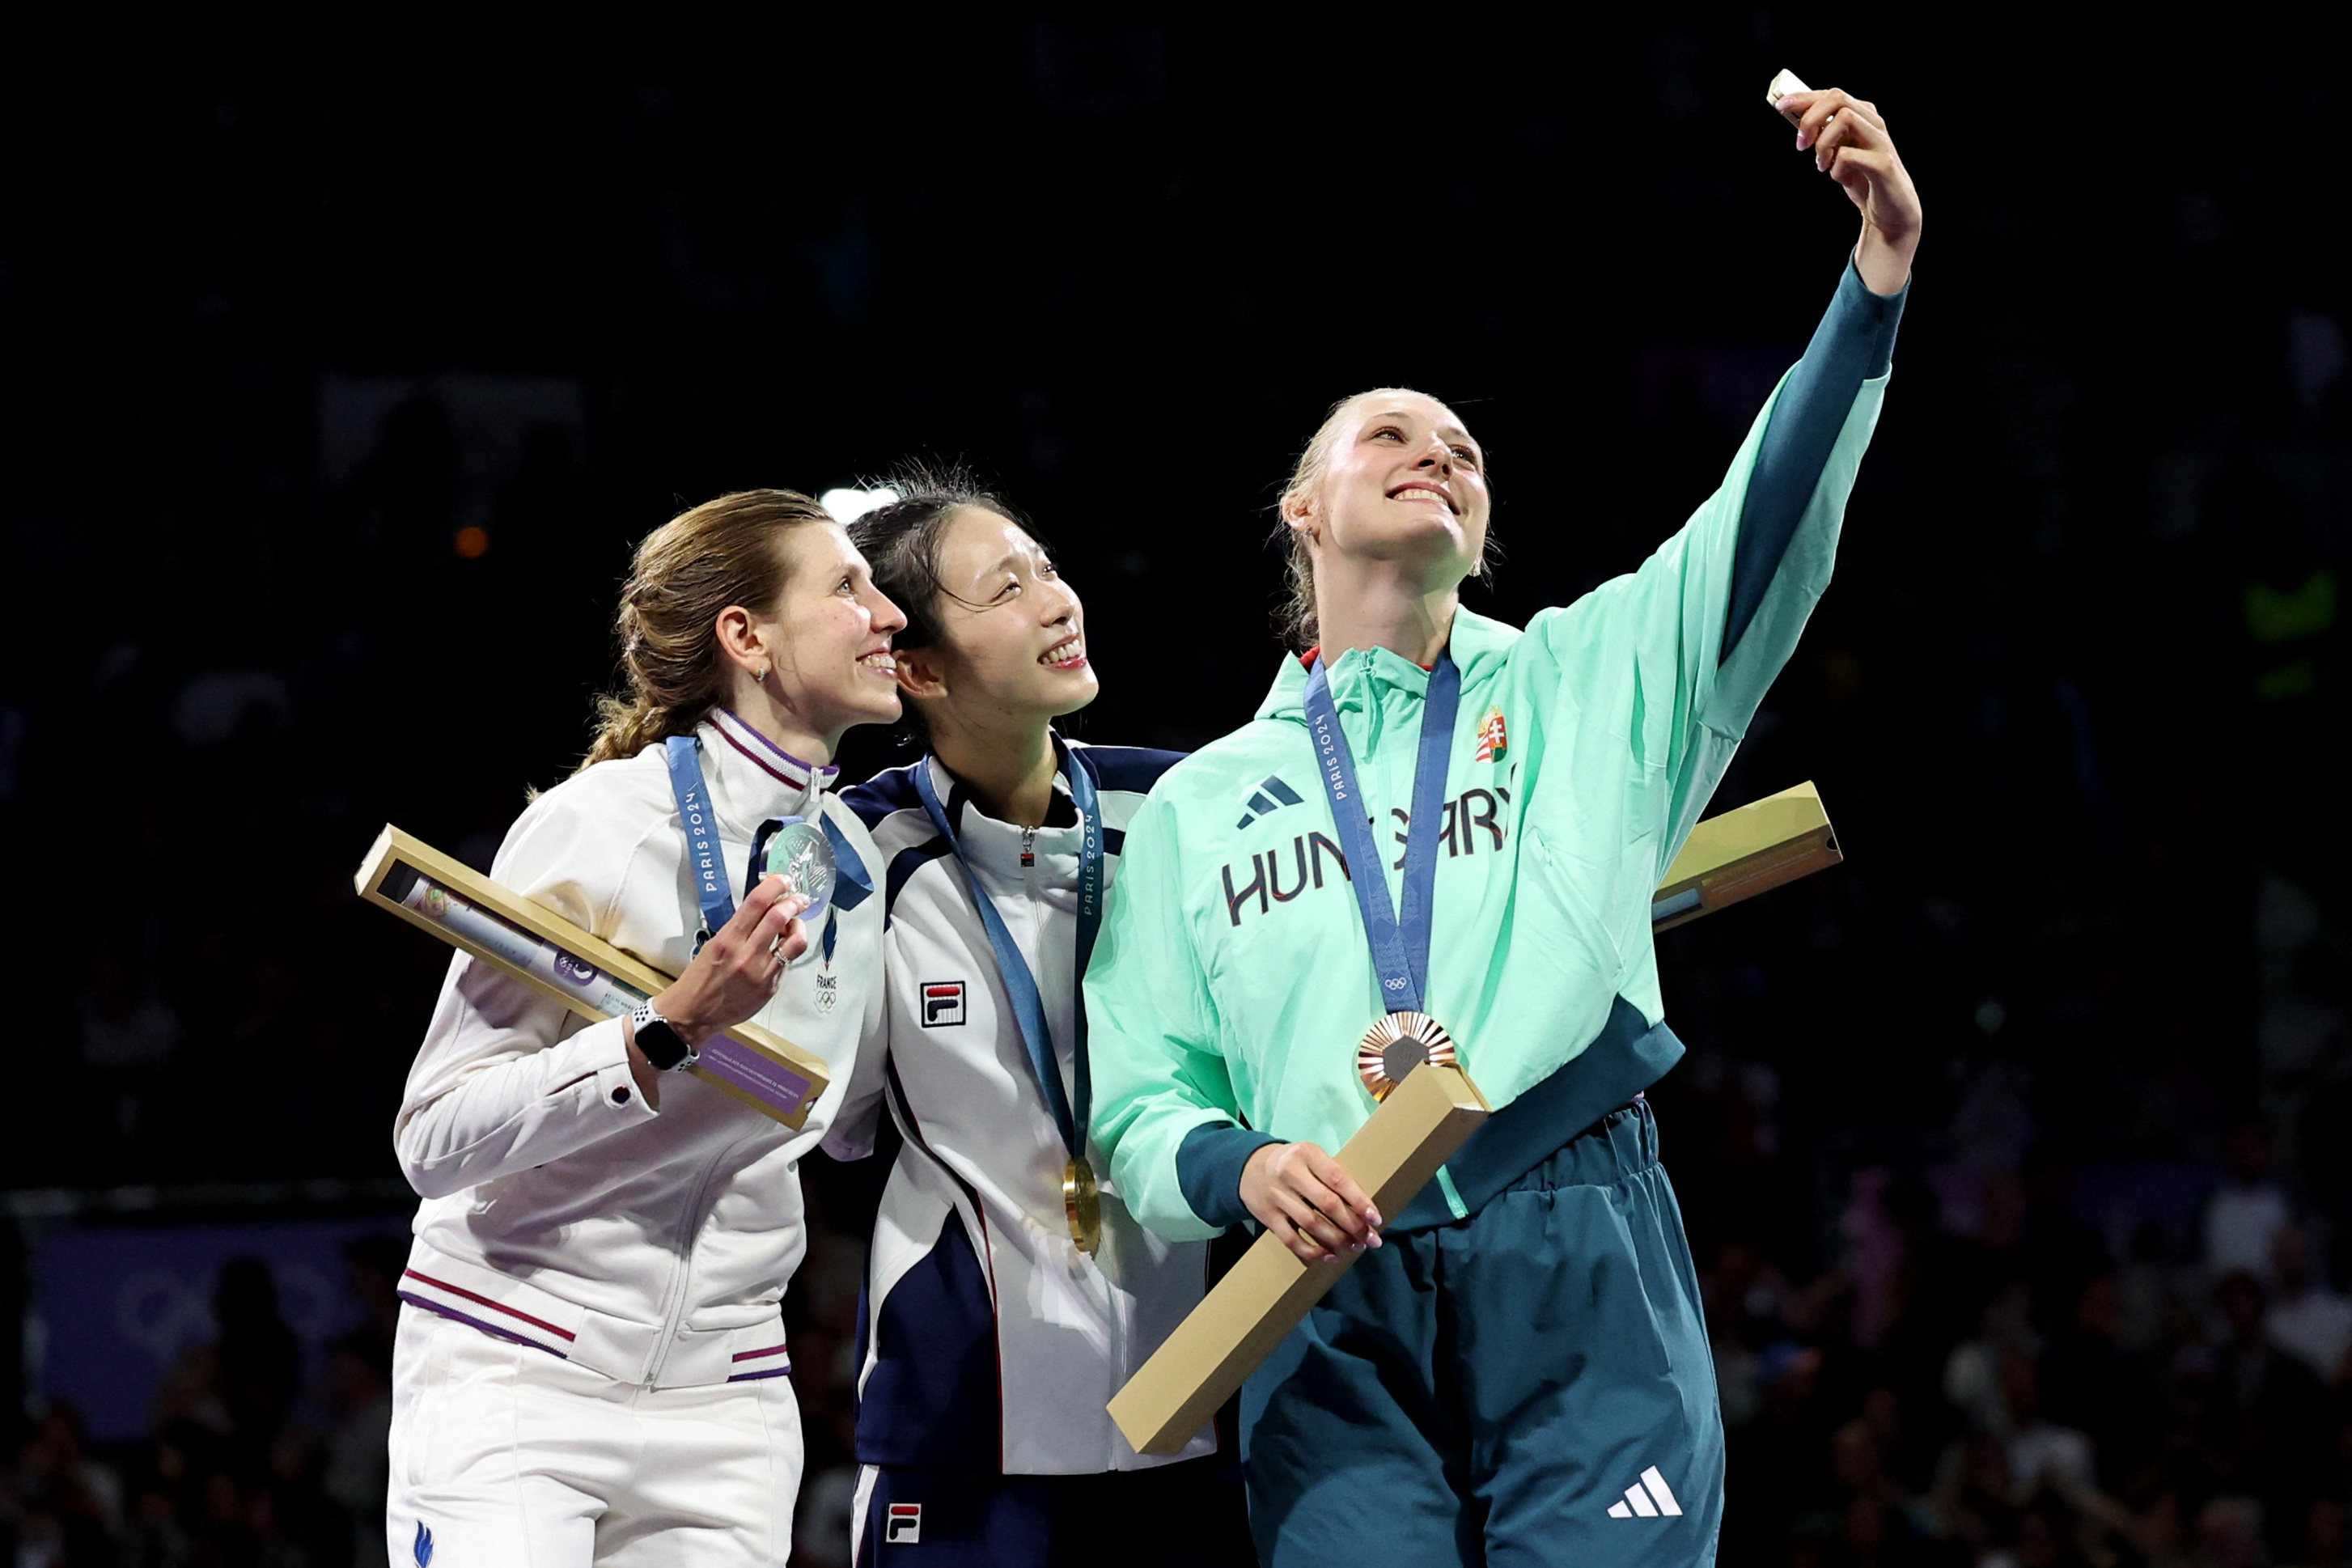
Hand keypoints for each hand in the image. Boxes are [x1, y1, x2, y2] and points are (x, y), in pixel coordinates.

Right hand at [653, 875, 810, 1042]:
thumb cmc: (700, 978)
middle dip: (794, 902)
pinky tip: (782, 949)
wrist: (693, 1014)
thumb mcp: (714, 945)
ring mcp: (761, 973)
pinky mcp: (770, 987)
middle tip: (799, 899)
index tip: (784, 880)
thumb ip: (740, 928)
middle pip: (780, 917)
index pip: (757, 903)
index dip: (775, 886)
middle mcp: (746, 954)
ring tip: (794, 925)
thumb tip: (765, 909)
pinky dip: (788, 950)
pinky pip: (788, 962)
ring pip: (795, 941)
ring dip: (798, 926)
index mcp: (728, 939)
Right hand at [1241, 1142, 1382, 1263]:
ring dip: (1337, 1240)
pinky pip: (1292, 1239)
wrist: (1249, 1168)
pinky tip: (1330, 1256)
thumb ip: (1332, 1176)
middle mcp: (1290, 1172)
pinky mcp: (1267, 1216)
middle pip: (1327, 1204)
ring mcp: (1277, 1195)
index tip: (1376, 1219)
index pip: (1338, 1179)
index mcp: (1307, 1154)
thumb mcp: (1311, 1158)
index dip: (1359, 1201)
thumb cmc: (1292, 1164)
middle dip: (1354, 1225)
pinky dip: (1313, 1251)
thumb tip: (1364, 1209)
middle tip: (1371, 1240)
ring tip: (1355, 1247)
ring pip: (1312, 1224)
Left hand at [1781, 87, 1920, 293]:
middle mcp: (1874, 123)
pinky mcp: (1883, 164)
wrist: (1889, 211)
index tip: (1781, 106)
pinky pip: (1848, 155)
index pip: (1833, 94)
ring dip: (1823, 143)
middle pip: (1838, 98)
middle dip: (1811, 118)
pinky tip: (1840, 178)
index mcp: (1863, 116)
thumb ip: (1824, 135)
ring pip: (1845, 118)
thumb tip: (1796, 120)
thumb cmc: (1861, 179)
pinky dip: (1835, 168)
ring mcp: (1881, 141)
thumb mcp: (1837, 153)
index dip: (1804, 98)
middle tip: (1802, 144)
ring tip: (1822, 165)